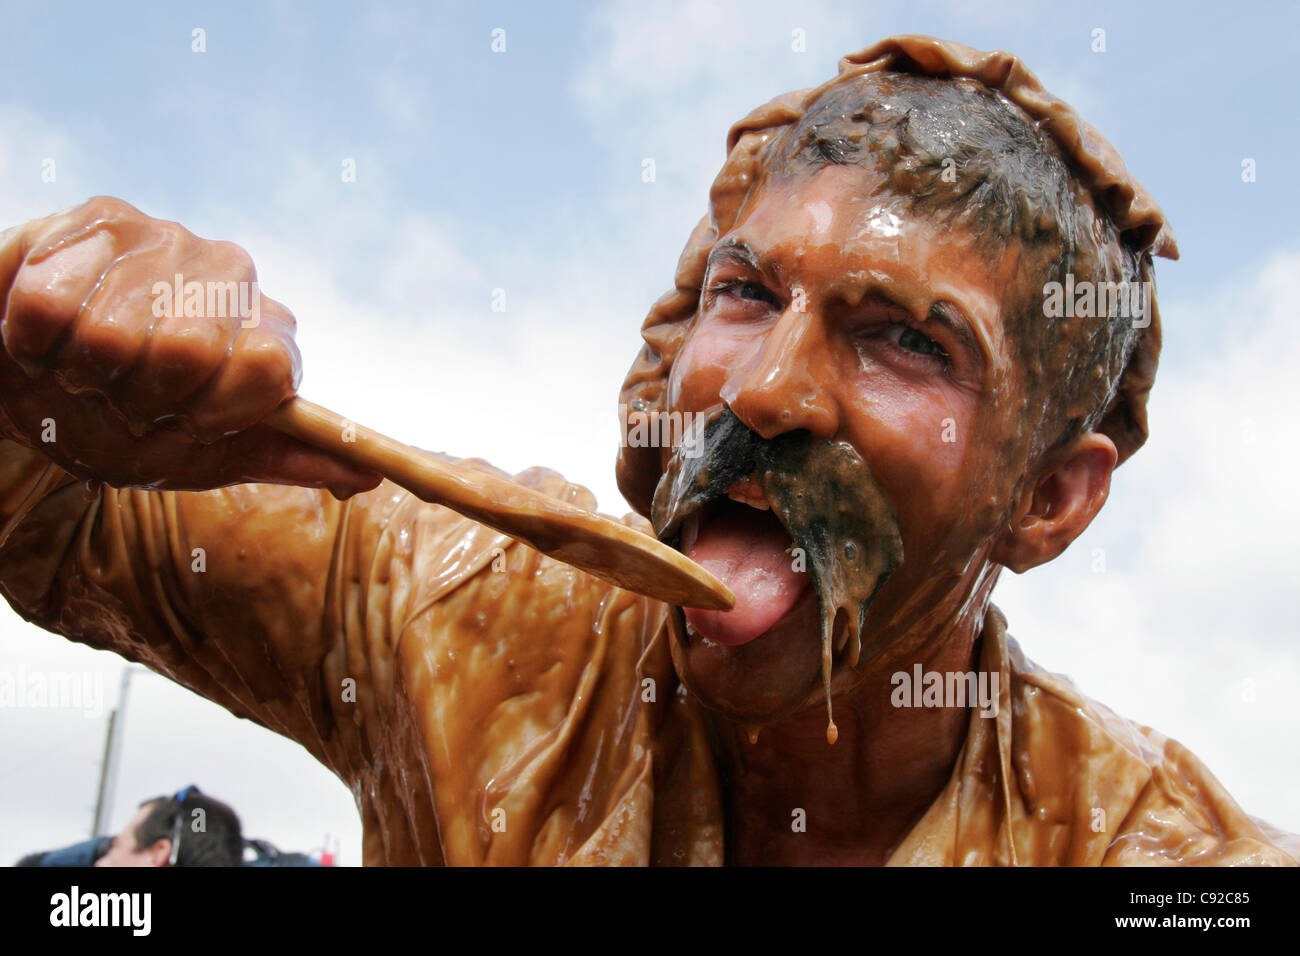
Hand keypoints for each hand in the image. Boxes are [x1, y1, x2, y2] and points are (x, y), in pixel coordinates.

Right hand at [0, 196, 379, 496]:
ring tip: (82, 367)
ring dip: (81, 373)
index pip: (271, 371)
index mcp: (269, 335)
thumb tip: (364, 477)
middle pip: (187, 354)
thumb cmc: (120, 420)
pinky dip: (32, 342)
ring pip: (112, 334)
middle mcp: (234, 275)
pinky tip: (46, 335)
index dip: (215, 412)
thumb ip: (279, 459)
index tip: (184, 423)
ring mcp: (169, 239)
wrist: (28, 383)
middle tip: (121, 398)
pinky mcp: (99, 218)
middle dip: (137, 399)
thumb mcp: (198, 454)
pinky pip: (51, 304)